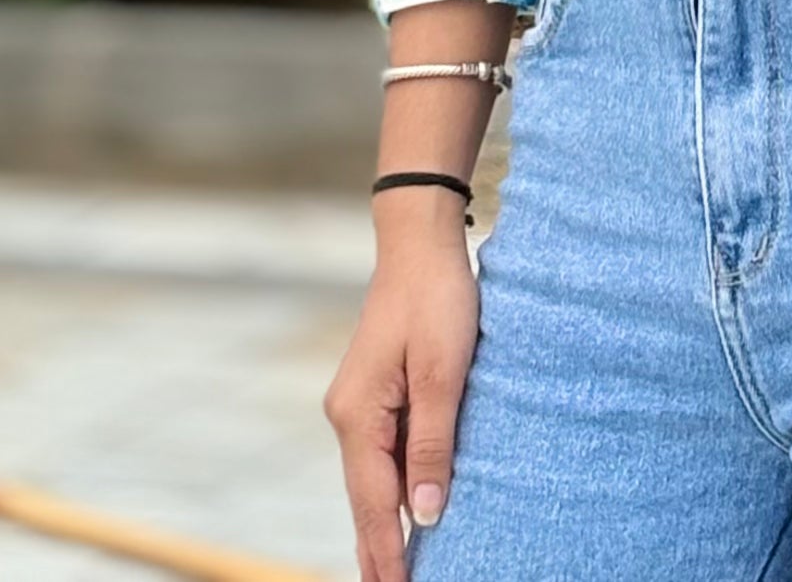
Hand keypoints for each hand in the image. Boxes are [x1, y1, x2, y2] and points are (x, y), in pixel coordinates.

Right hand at [326, 215, 478, 581]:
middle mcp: (348, 417)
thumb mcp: (444, 374)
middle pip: (365, 501)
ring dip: (386, 527)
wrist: (420, 242)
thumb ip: (433, 446)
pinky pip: (383, 457)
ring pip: (373, 482)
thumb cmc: (436, 299)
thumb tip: (425, 516)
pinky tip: (407, 516)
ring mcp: (358, 406)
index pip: (373, 504)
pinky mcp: (376, 395)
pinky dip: (392, 492)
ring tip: (399, 573)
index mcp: (357, 416)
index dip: (388, 554)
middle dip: (379, 553)